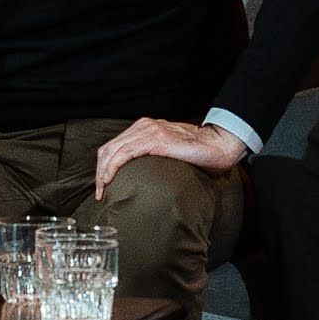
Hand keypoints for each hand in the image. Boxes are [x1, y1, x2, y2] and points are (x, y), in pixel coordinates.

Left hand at [89, 114, 251, 193]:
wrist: (219, 145)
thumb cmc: (199, 153)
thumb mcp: (169, 153)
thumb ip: (154, 158)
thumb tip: (141, 179)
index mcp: (145, 128)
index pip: (114, 146)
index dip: (104, 166)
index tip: (103, 185)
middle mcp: (144, 127)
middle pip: (108, 149)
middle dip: (99, 171)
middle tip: (100, 192)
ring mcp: (149, 131)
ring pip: (113, 151)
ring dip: (103, 172)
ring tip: (102, 190)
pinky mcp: (157, 140)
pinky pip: (125, 153)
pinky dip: (113, 167)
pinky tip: (109, 180)